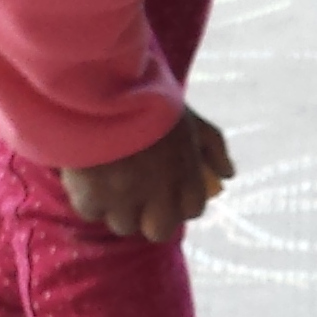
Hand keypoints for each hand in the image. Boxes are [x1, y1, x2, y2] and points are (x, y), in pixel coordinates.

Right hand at [62, 106, 231, 243]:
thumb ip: (214, 148)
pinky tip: (89, 178)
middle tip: (138, 199)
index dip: (180, 202)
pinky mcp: (91, 197)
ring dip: (119, 209)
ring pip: (124, 225)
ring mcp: (124, 200)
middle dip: (152, 218)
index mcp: (187, 176)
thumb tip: (228, 175)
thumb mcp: (191, 119)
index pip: (192, 209)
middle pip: (159, 231)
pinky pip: (93, 212)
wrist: (103, 86)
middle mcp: (158, 195)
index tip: (167, 192)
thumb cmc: (149, 98)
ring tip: (110, 185)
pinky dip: (91, 199)